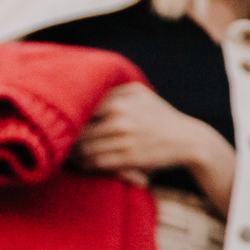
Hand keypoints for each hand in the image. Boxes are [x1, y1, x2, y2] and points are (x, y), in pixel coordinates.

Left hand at [71, 83, 234, 211]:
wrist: (189, 140)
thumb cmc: (160, 116)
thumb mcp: (140, 94)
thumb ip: (113, 88)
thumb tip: (84, 84)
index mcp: (119, 100)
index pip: (80, 108)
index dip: (67, 118)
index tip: (61, 123)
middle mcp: (120, 118)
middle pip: (80, 130)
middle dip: (67, 138)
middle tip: (60, 142)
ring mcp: (125, 139)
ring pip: (86, 148)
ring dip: (75, 154)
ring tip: (69, 155)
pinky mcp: (129, 159)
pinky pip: (98, 163)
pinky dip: (87, 165)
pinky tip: (84, 163)